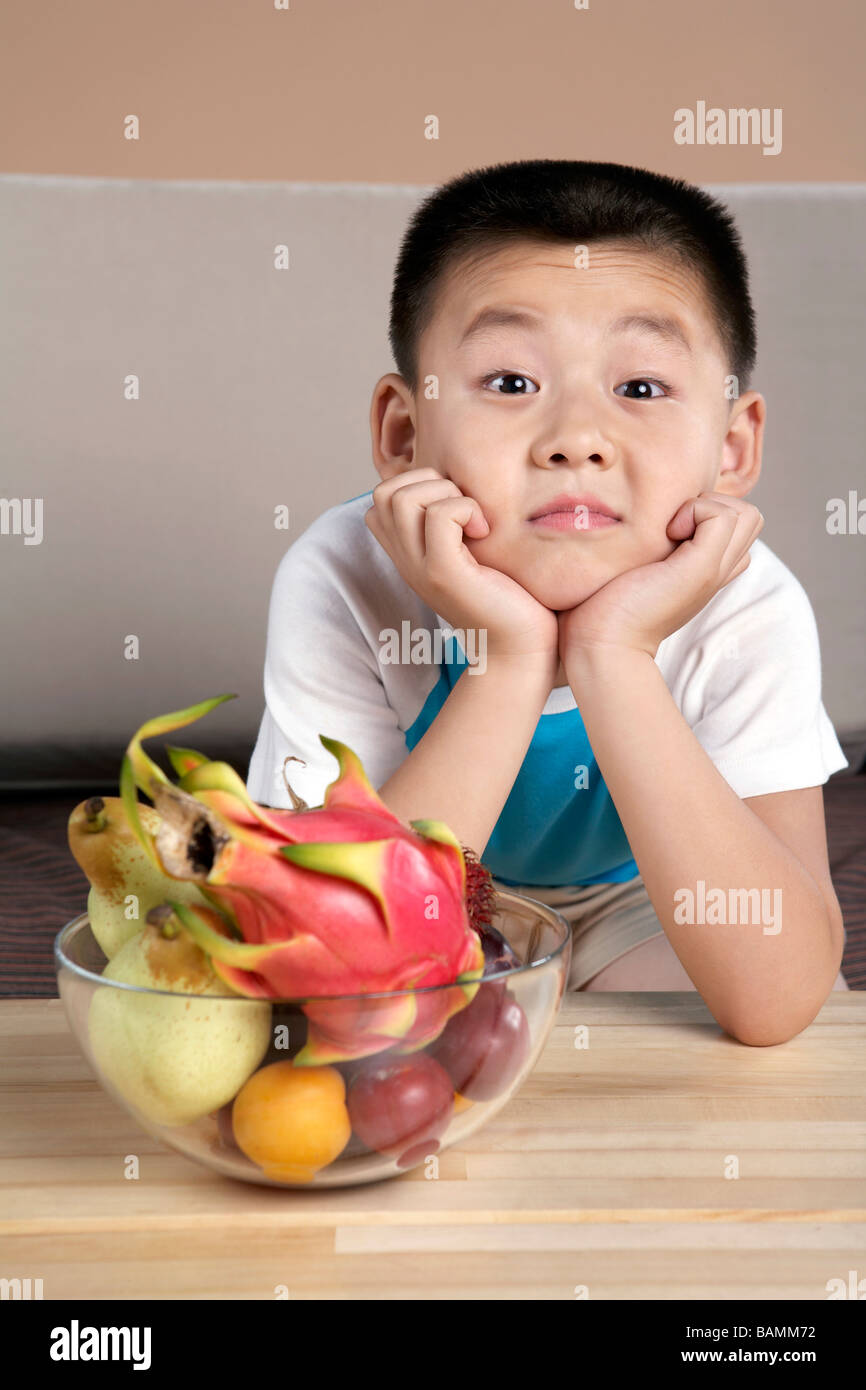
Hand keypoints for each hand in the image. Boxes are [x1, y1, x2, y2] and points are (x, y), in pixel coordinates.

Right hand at [364, 467, 558, 668]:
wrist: (519, 648)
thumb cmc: (506, 598)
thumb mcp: (471, 554)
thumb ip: (454, 526)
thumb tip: (460, 484)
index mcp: (408, 553)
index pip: (382, 497)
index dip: (417, 485)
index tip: (455, 509)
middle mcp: (406, 560)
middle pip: (385, 491)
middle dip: (428, 482)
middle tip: (464, 511)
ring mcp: (419, 568)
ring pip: (404, 497)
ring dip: (446, 495)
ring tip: (473, 522)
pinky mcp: (444, 574)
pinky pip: (440, 516)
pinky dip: (466, 509)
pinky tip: (484, 533)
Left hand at [557, 492, 764, 663]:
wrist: (602, 645)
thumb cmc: (602, 610)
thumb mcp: (634, 571)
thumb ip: (648, 549)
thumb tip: (639, 521)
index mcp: (705, 571)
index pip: (737, 528)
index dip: (708, 512)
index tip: (669, 527)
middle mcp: (716, 571)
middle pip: (750, 517)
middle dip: (714, 504)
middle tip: (673, 524)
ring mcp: (712, 571)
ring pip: (746, 513)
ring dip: (708, 506)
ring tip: (671, 529)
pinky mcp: (701, 569)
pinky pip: (723, 516)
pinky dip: (695, 511)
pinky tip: (666, 533)